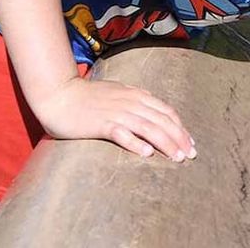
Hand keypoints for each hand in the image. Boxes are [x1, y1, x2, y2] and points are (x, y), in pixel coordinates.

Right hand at [34, 77, 196, 161]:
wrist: (60, 94)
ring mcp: (116, 112)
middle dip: (179, 138)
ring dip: (165, 143)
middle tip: (190, 155)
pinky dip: (136, 143)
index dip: (181, 127)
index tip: (190, 142)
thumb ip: (136, 99)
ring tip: (177, 157)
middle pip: (162, 121)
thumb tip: (153, 108)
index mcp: (137, 95)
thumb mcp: (118, 92)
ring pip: (148, 128)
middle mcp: (131, 102)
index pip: (166, 111)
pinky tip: (146, 153)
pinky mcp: (101, 123)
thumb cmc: (88, 96)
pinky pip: (122, 133)